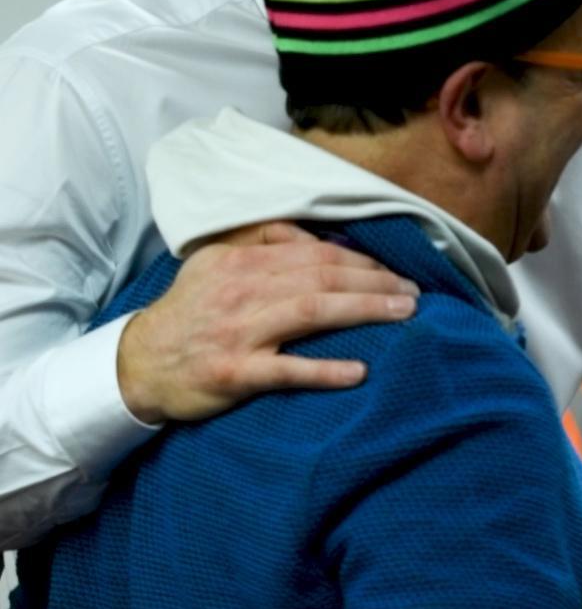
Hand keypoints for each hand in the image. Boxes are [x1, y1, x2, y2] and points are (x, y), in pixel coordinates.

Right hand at [117, 222, 418, 422]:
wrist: (138, 364)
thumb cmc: (190, 312)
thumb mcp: (218, 263)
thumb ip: (265, 244)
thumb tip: (317, 234)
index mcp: (244, 262)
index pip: (316, 254)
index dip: (362, 261)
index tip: (396, 271)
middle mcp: (243, 291)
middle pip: (323, 278)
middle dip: (376, 282)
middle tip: (416, 292)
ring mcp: (239, 332)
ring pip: (312, 313)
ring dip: (365, 311)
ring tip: (405, 315)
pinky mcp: (233, 373)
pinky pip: (285, 371)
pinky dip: (324, 370)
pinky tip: (358, 371)